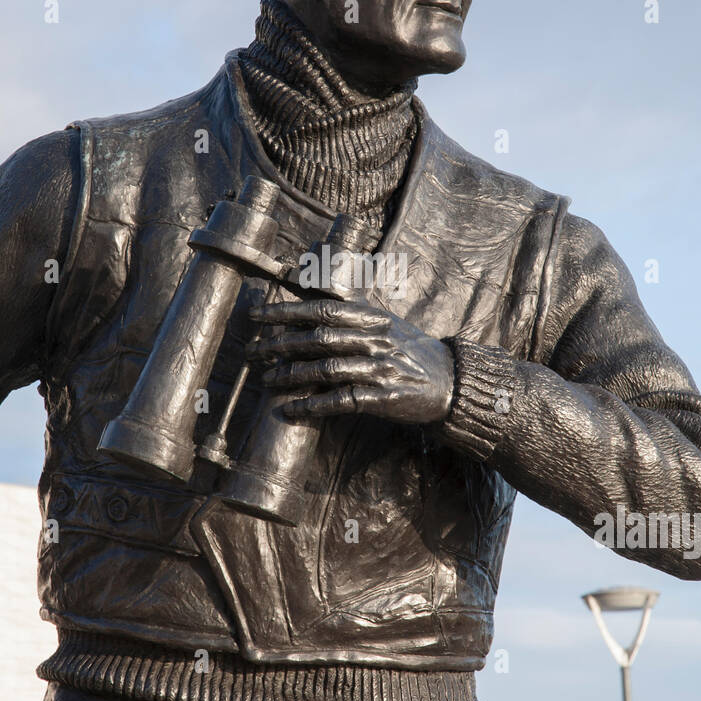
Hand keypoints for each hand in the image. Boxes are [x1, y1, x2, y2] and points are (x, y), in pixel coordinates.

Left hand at [247, 296, 454, 423]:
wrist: (450, 380)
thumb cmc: (411, 349)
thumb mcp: (385, 321)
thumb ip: (351, 308)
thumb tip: (311, 291)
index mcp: (371, 318)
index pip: (321, 309)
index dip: (286, 311)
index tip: (256, 316)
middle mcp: (374, 339)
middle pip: (318, 337)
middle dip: (279, 344)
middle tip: (250, 351)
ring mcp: (380, 368)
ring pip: (326, 368)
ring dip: (291, 374)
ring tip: (266, 379)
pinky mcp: (384, 398)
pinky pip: (342, 400)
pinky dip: (314, 405)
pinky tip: (292, 409)